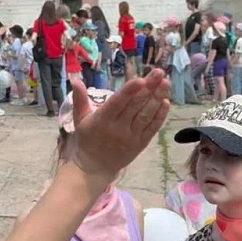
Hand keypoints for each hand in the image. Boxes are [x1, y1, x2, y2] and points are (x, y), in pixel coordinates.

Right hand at [69, 69, 169, 185]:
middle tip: (159, 72)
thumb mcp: (79, 119)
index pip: (117, 103)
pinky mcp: (140, 144)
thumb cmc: (87, 139)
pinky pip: (152, 129)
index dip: (129, 91)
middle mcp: (118, 128)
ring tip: (165, 83)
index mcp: (102, 119)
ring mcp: (131, 136)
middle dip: (148, 88)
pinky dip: (160, 116)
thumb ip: (79, 98)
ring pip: (146, 115)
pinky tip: (166, 102)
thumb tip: (75, 80)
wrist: (95, 167)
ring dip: (157, 98)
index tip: (140, 80)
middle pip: (135, 105)